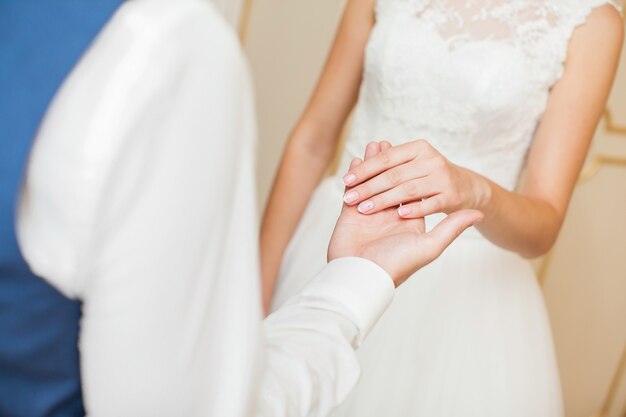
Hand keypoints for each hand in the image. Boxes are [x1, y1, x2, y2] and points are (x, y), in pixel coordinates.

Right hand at [328, 142, 482, 285]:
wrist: (362, 277)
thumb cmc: (396, 266)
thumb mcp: (429, 247)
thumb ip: (452, 227)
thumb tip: (479, 214)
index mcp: (407, 219)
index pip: (412, 189)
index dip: (412, 172)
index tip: (416, 156)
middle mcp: (388, 214)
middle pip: (389, 181)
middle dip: (388, 162)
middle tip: (388, 143)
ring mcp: (368, 212)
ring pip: (370, 181)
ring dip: (372, 163)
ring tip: (375, 144)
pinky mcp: (350, 214)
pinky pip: (352, 189)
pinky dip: (354, 174)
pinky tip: (356, 160)